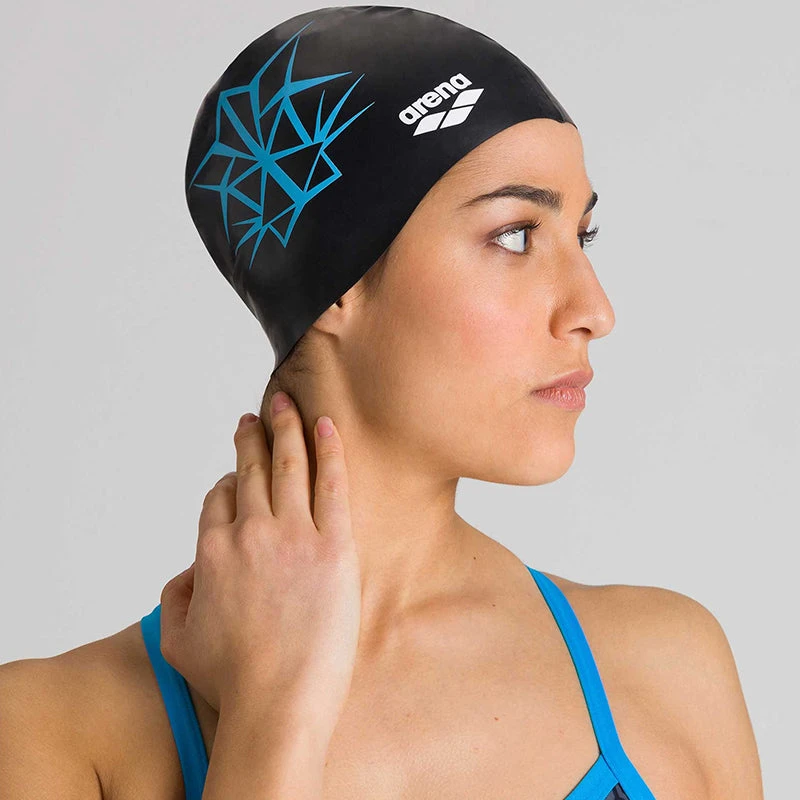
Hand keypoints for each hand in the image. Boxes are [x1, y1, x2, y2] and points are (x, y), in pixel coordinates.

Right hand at [158, 396, 360, 745]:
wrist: (279, 703)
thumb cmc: (231, 680)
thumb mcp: (177, 642)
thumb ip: (174, 598)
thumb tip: (188, 573)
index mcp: (212, 551)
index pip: (218, 498)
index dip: (227, 482)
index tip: (236, 475)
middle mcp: (250, 533)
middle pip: (249, 471)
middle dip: (252, 438)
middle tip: (255, 417)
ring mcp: (294, 536)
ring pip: (288, 466)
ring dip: (286, 428)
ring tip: (285, 403)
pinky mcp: (334, 546)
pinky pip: (332, 484)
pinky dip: (328, 450)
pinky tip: (327, 425)